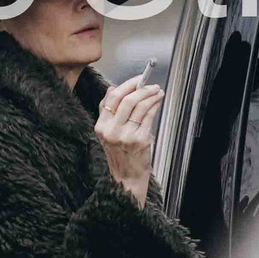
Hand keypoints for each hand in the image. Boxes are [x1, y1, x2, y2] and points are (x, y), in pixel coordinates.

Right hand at [95, 77, 162, 193]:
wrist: (126, 177)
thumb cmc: (120, 154)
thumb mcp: (107, 132)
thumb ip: (108, 111)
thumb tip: (112, 88)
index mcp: (101, 126)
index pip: (112, 98)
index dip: (126, 85)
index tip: (137, 80)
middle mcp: (111, 131)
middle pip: (126, 100)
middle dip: (141, 88)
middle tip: (150, 84)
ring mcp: (125, 136)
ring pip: (140, 107)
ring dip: (151, 95)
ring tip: (157, 91)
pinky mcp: (139, 140)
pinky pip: (148, 117)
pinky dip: (154, 106)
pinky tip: (157, 102)